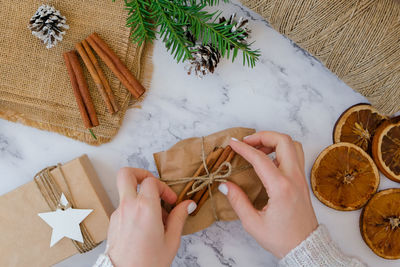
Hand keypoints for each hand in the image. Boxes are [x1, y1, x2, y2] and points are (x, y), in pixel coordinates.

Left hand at [106, 168, 196, 266]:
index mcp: (145, 208)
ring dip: (140, 196)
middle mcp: (128, 206)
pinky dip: (134, 208)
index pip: (151, 181)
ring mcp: (117, 213)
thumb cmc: (148, 263)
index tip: (171, 201)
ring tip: (154, 216)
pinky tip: (145, 226)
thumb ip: (179, 218)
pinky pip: (123, 206)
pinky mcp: (112, 222)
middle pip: (126, 174)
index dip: (163, 187)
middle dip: (140, 173)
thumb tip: (188, 204)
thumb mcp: (171, 241)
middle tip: (152, 185)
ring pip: (126, 191)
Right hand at [219, 132, 317, 257]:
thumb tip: (224, 185)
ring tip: (258, 148)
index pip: (260, 158)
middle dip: (263, 135)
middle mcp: (294, 178)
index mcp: (280, 188)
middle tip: (247, 142)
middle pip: (283, 141)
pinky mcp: (303, 181)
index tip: (232, 143)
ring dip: (275, 141)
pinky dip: (282, 149)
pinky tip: (269, 159)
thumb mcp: (253, 223)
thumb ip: (237, 201)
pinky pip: (295, 155)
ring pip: (293, 145)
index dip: (244, 148)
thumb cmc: (281, 238)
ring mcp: (301, 178)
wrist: (305, 247)